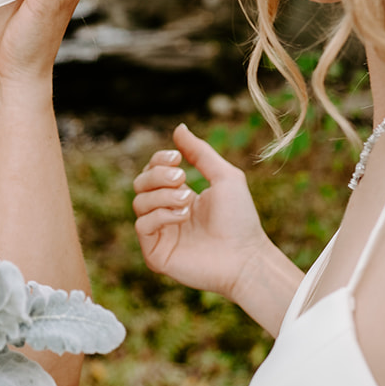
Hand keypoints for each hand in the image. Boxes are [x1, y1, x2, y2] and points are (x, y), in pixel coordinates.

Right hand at [132, 123, 274, 298]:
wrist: (245, 257)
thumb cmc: (239, 219)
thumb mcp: (223, 176)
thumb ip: (200, 152)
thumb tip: (178, 128)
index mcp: (179, 196)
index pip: (152, 171)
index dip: (159, 160)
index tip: (178, 158)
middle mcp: (166, 214)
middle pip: (140, 182)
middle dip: (157, 175)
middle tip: (182, 178)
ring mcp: (160, 234)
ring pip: (139, 202)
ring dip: (162, 194)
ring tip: (188, 200)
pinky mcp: (155, 253)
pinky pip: (141, 224)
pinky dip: (160, 215)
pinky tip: (182, 216)